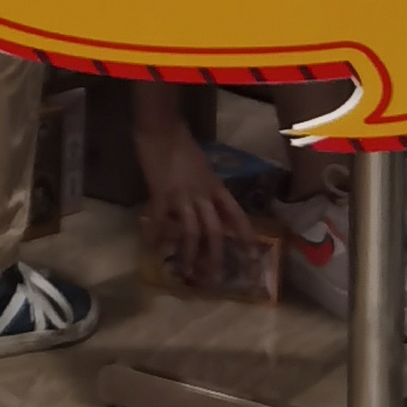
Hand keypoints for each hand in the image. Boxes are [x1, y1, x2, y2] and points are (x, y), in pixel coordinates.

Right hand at [132, 87, 257, 292]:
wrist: (162, 127)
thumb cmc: (182, 141)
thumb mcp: (202, 166)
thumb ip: (205, 186)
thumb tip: (206, 204)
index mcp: (215, 187)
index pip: (236, 216)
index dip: (246, 237)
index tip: (254, 258)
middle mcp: (203, 195)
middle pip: (215, 231)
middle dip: (217, 257)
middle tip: (216, 279)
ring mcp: (182, 196)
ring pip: (192, 232)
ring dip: (191, 255)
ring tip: (188, 273)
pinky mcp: (160, 194)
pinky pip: (160, 219)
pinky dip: (156, 235)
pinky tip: (152, 248)